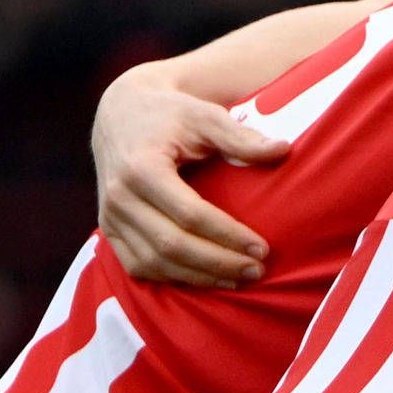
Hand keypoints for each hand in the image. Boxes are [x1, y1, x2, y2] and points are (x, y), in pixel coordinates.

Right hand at [93, 73, 286, 286]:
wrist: (122, 114)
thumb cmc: (170, 115)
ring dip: (198, 277)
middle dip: (218, 262)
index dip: (228, 235)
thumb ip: (240, 137)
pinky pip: (138, 266)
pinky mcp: (108, 229)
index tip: (263, 247)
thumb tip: (284, 149)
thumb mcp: (204, 116)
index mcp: (141, 168)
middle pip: (172, 244)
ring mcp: (109, 216)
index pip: (190, 214)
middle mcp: (118, 196)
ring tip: (238, 278)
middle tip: (257, 270)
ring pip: (154, 262)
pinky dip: (172, 278)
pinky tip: (205, 278)